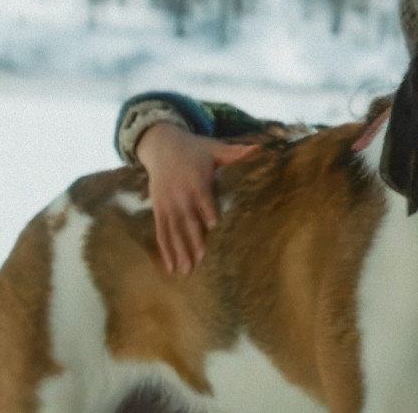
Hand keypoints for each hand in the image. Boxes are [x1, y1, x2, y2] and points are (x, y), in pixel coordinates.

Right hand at [135, 122, 258, 273]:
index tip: (215, 227)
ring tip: (185, 271)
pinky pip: (161, 231)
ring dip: (179, 251)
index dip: (208, 213)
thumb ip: (235, 152)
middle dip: (194, 240)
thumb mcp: (214, 148)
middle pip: (188, 220)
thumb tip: (258, 148)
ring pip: (173, 231)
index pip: (204, 200)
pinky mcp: (159, 209)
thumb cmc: (194, 148)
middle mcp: (180, 195)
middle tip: (202, 260)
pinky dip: (164, 249)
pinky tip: (169, 266)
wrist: (161, 145)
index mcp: (196, 182)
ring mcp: (168, 204)